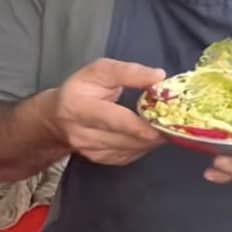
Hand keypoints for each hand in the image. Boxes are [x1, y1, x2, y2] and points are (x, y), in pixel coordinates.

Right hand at [47, 58, 166, 165]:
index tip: (164, 122)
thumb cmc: (81, 89)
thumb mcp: (99, 71)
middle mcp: (83, 135)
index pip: (115, 120)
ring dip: (153, 138)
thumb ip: (128, 72)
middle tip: (175, 120)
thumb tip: (159, 77)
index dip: (141, 124)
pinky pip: (132, 154)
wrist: (56, 118)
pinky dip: (145, 144)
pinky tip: (148, 132)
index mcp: (79, 108)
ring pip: (133, 148)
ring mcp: (92, 151)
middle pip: (128, 137)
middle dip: (155, 130)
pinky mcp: (102, 160)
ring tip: (164, 122)